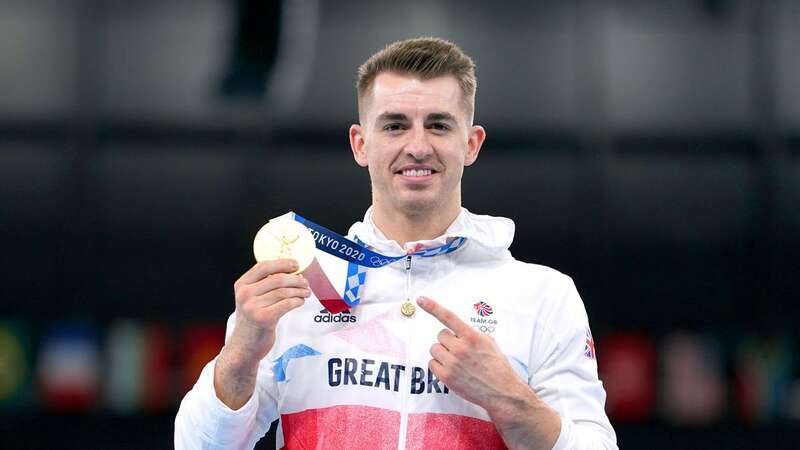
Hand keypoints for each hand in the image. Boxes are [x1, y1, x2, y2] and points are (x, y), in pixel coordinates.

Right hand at [214, 258, 310, 408]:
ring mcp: (252, 307)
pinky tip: (300, 302)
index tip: (296, 264)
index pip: (263, 266)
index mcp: (241, 285)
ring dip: (299, 291)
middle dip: (296, 279)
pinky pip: (286, 304)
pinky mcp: (263, 318)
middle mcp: (245, 294)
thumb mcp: (251, 299)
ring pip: (284, 292)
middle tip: (305, 283)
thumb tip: (291, 271)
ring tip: (306, 293)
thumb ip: (264, 285)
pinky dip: (297, 301)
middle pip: (277, 279)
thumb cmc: (252, 320)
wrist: (244, 346)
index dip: (282, 263)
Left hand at [417, 296, 560, 449]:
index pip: (449, 317)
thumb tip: (458, 330)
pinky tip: (451, 370)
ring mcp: (452, 363)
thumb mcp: (489, 343)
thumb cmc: (497, 367)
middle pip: (440, 336)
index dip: (433, 307)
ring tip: (456, 361)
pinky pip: (432, 364)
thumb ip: (471, 334)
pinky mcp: (446, 377)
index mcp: (472, 336)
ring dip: (442, 353)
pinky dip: (439, 366)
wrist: (502, 391)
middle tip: (459, 351)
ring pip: (435, 349)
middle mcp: (461, 348)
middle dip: (448, 341)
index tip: (421, 299)